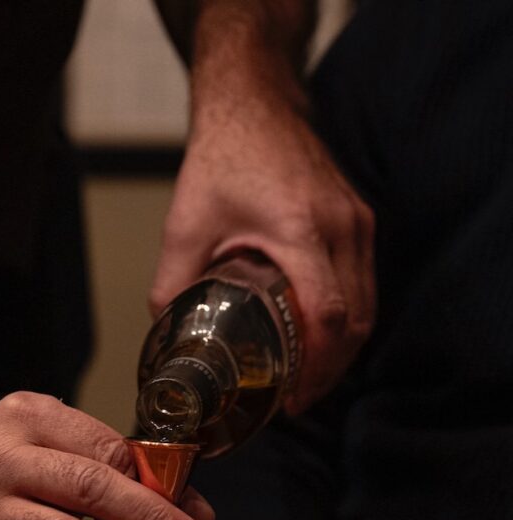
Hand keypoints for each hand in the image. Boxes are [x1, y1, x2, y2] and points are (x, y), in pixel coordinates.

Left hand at [151, 98, 374, 413]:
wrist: (255, 106)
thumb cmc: (221, 159)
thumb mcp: (184, 225)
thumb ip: (171, 285)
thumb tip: (166, 334)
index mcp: (301, 229)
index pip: (328, 315)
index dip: (316, 367)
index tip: (293, 397)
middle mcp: (341, 226)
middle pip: (356, 320)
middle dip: (331, 369)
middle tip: (300, 400)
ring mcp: (357, 221)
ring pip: (367, 305)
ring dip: (344, 349)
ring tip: (311, 379)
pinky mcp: (359, 218)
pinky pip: (365, 283)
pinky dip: (349, 318)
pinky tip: (321, 339)